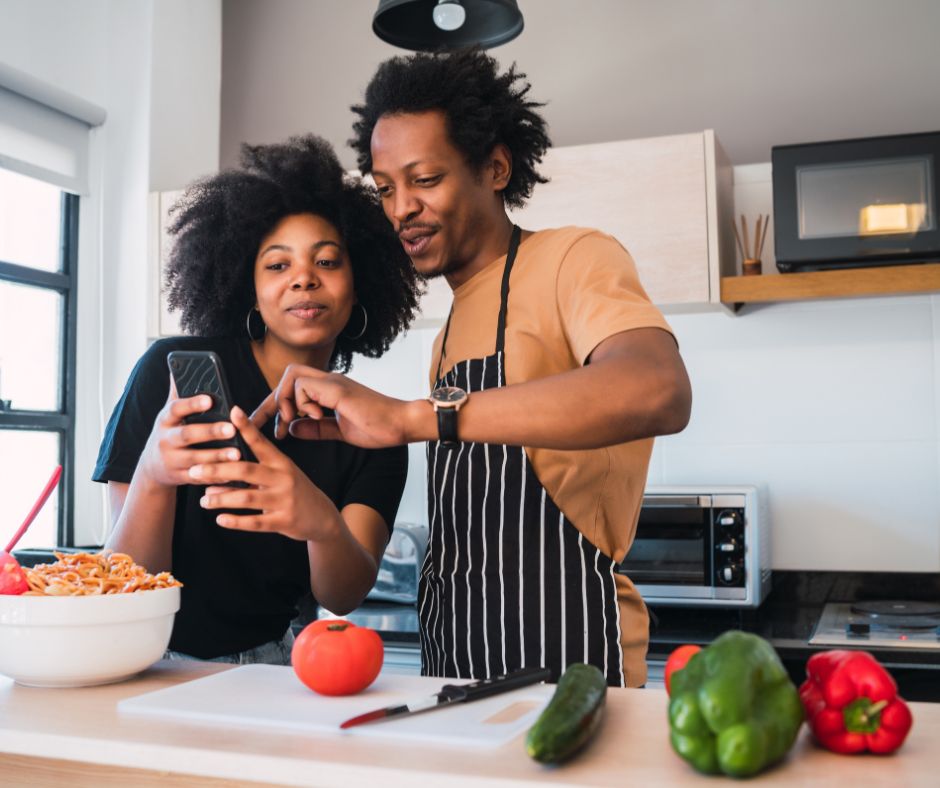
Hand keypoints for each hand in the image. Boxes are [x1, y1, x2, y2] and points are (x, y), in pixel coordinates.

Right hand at [138, 376, 241, 487]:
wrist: (152, 466)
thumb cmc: (170, 431)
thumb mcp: (169, 414)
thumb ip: (177, 393)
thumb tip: (177, 366)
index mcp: (165, 419)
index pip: (177, 408)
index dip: (192, 404)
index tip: (210, 399)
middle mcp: (165, 440)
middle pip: (187, 435)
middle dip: (210, 432)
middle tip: (232, 428)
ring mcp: (171, 460)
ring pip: (195, 459)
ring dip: (217, 457)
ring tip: (238, 454)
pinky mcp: (179, 477)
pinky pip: (199, 477)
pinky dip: (215, 477)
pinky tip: (232, 475)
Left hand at [193, 406, 338, 540]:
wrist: (322, 517)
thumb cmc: (295, 491)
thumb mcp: (282, 473)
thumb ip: (256, 467)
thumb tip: (219, 464)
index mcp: (281, 462)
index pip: (261, 442)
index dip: (246, 427)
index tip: (232, 411)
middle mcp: (283, 478)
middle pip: (246, 470)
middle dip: (218, 470)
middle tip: (194, 470)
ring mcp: (284, 500)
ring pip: (247, 497)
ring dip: (221, 498)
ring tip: (203, 500)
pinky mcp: (283, 521)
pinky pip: (255, 522)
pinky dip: (235, 521)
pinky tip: (220, 519)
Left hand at [250, 364, 413, 447]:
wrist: (402, 424)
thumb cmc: (378, 428)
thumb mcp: (340, 431)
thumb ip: (316, 428)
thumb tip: (292, 428)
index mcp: (330, 391)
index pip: (293, 391)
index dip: (273, 407)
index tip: (262, 426)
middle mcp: (329, 381)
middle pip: (288, 375)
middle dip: (272, 401)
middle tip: (273, 428)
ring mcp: (333, 382)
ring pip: (292, 376)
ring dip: (286, 401)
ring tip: (293, 421)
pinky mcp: (337, 388)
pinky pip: (304, 386)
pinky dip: (301, 403)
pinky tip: (315, 416)